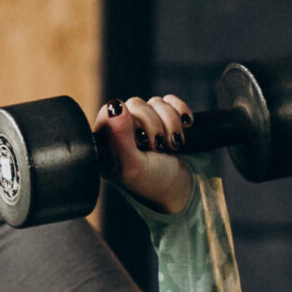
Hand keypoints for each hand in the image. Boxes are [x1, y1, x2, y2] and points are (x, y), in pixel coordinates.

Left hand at [94, 94, 194, 215]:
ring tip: (172, 146)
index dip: (131, 123)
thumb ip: (119, 138)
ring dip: (170, 123)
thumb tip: (114, 106)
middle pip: (136, 104)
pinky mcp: (163, 118)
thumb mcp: (133, 166)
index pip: (111, 112)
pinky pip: (170, 100)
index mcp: (106, 143)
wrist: (183, 190)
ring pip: (155, 102)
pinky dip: (180, 111)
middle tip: (159, 148)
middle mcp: (121, 131)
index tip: (143, 143)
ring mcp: (143, 124)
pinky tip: (186, 126)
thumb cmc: (153, 183)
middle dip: (155, 126)